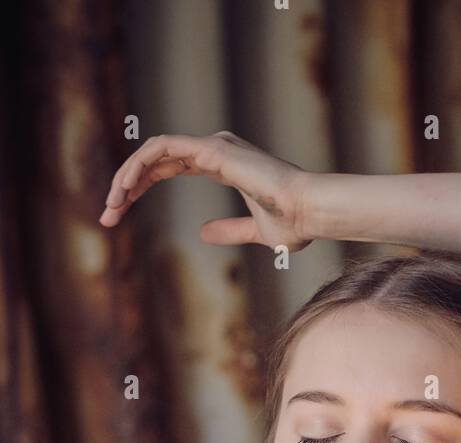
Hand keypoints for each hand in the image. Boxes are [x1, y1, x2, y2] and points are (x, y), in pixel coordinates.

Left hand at [98, 130, 312, 250]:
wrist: (311, 214)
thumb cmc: (293, 223)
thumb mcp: (255, 232)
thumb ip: (229, 230)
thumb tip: (203, 234)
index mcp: (221, 163)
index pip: (167, 166)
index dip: (140, 187)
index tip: (119, 214)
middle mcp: (214, 149)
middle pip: (155, 159)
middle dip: (125, 185)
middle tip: (106, 215)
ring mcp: (213, 146)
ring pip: (153, 151)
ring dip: (126, 176)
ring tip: (111, 205)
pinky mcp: (213, 150)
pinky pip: (163, 148)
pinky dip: (140, 165)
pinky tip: (125, 188)